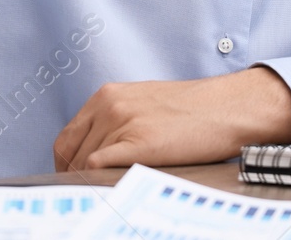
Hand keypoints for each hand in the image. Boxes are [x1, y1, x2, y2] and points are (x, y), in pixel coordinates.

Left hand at [53, 68, 290, 171]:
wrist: (225, 107)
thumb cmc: (192, 109)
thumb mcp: (143, 103)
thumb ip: (116, 119)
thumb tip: (98, 150)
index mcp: (107, 95)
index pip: (67, 136)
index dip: (65, 163)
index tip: (70, 179)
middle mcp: (109, 106)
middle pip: (70, 151)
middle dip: (71, 176)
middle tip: (81, 194)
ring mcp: (122, 122)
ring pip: (83, 161)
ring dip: (86, 181)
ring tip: (97, 195)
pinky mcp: (139, 142)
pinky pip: (98, 166)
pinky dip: (95, 181)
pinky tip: (105, 191)